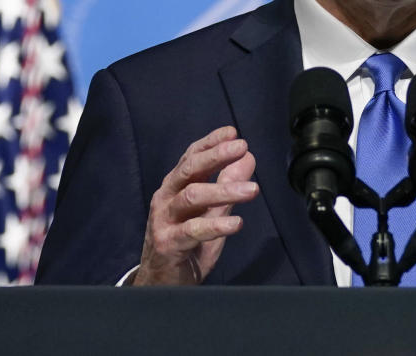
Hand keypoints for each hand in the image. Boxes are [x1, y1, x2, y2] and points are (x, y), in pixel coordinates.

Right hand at [132, 126, 257, 285]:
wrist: (162, 284)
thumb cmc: (187, 245)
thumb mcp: (212, 212)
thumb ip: (227, 186)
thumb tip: (248, 157)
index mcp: (175, 187)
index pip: (192, 157)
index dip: (211, 142)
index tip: (233, 133)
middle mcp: (166, 198)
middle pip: (190, 170)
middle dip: (216, 156)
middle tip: (242, 147)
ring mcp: (164, 220)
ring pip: (192, 197)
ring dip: (224, 190)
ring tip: (252, 189)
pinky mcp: (167, 243)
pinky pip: (193, 231)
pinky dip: (216, 225)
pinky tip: (237, 223)